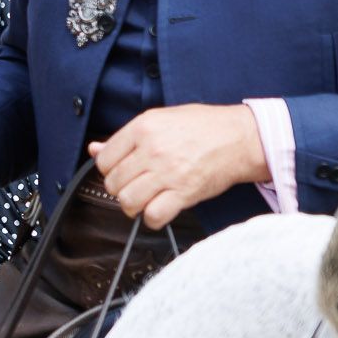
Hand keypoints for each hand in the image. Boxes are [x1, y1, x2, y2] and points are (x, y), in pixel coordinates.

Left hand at [87, 104, 269, 228]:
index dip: (110, 170)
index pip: (104, 160)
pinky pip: (153, 215)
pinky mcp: (184, 192)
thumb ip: (126, 137)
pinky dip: (153, 218)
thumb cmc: (205, 127)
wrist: (242, 137)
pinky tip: (159, 209)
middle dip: (121, 189)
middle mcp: (152, 150)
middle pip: (113, 183)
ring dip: (133, 206)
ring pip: (128, 201)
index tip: (122, 172)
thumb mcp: (162, 119)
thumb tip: (95, 149)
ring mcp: (168, 172)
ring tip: (145, 200)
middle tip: (136, 187)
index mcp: (143, 127)